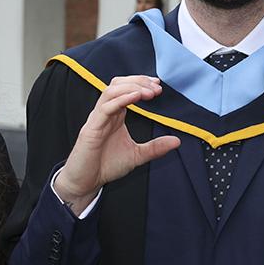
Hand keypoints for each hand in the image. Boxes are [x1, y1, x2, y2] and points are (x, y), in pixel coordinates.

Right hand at [54, 75, 180, 209]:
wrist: (86, 182)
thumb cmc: (106, 166)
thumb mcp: (137, 155)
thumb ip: (155, 147)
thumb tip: (177, 141)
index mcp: (115, 115)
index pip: (125, 88)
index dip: (141, 83)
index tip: (158, 85)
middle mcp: (105, 113)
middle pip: (118, 84)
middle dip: (138, 81)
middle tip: (156, 88)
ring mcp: (97, 119)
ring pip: (111, 91)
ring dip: (131, 88)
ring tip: (149, 92)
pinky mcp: (91, 128)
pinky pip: (105, 108)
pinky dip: (120, 99)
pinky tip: (135, 98)